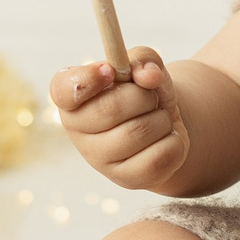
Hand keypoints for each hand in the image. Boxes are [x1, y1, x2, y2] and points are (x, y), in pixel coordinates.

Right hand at [50, 47, 188, 188]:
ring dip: (162, 118)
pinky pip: (159, 157)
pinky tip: (166, 139)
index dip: (87, 79)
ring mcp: (99, 160)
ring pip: (139, 132)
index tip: (109, 70)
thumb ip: (144, 59)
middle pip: (111, 108)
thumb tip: (149, 75)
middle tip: (150, 97)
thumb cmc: (144, 92)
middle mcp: (77, 131)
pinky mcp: (126, 179)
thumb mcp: (144, 67)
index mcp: (73, 98)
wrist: (163, 127)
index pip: (64, 90)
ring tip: (159, 118)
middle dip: (143, 96)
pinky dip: (175, 141)